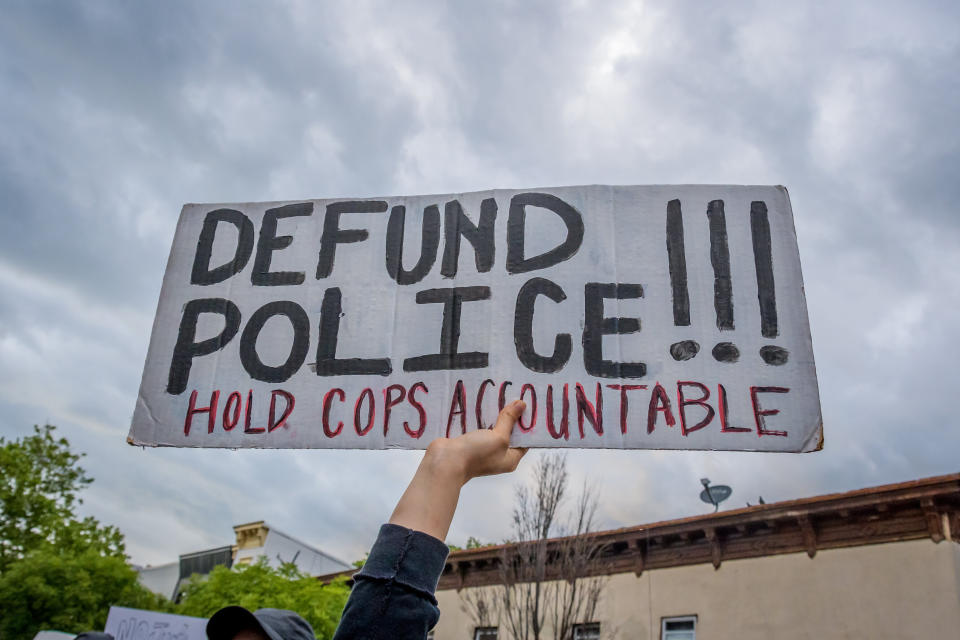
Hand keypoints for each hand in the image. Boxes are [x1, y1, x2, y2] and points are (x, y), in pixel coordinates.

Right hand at [388, 400, 527, 539]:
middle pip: (507, 433)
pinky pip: (477, 426)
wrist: (444, 462)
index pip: (524, 441)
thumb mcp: (499, 437)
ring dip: (493, 414)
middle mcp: (497, 455)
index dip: (527, 424)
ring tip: (499, 394)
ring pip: (491, 428)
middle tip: (514, 396)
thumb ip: (509, 420)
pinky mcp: (468, 441)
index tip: (530, 406)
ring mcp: (481, 449)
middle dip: (510, 416)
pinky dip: (479, 416)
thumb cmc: (476, 454)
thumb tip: (522, 405)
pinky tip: (481, 401)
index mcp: (509, 459)